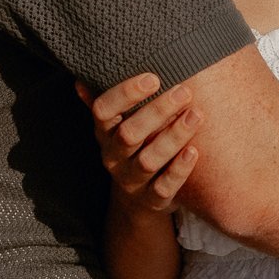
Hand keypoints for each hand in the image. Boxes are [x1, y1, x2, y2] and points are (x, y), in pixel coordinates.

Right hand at [78, 74, 203, 214]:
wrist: (136, 198)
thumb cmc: (133, 146)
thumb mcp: (117, 125)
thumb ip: (110, 101)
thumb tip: (81, 78)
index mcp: (104, 132)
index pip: (103, 110)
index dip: (125, 93)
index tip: (153, 78)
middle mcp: (113, 156)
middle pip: (129, 134)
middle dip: (157, 111)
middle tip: (184, 91)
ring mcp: (131, 180)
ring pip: (148, 160)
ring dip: (173, 136)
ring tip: (196, 115)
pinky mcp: (151, 200)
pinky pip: (163, 187)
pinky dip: (179, 169)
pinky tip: (194, 151)